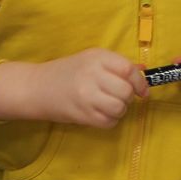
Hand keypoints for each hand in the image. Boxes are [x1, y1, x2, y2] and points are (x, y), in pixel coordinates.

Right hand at [0, 50, 143, 127]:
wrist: (37, 87)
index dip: (140, 83)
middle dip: (127, 98)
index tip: (141, 91)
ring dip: (119, 110)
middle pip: (126, 91)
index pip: (128, 70)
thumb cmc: (67, 72)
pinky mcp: (82, 114)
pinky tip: (101, 114)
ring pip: (119, 108)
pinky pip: (108, 122)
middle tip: (118, 97)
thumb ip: (116, 65)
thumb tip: (143, 71)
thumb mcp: (90, 60)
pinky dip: (110, 120)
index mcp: (97, 57)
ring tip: (109, 106)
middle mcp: (92, 74)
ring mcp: (86, 95)